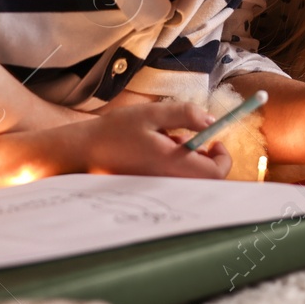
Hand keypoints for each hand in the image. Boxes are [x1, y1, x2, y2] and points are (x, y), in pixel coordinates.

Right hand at [56, 101, 231, 178]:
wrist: (82, 152)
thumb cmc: (114, 132)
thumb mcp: (151, 114)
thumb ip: (185, 115)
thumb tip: (211, 120)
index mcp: (172, 164)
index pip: (216, 173)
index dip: (223, 157)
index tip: (214, 140)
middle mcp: (169, 182)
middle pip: (205, 179)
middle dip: (203, 156)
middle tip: (187, 137)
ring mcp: (159, 188)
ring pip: (188, 178)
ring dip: (186, 158)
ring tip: (161, 139)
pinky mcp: (150, 189)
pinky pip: (173, 179)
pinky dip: (172, 164)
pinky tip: (151, 151)